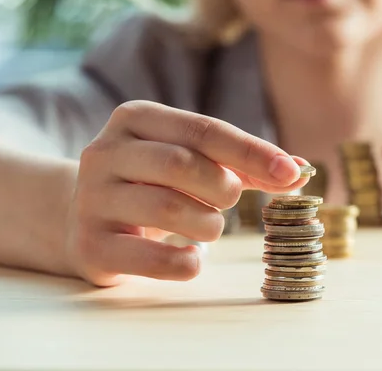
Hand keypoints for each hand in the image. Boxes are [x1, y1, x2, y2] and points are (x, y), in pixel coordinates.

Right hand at [66, 101, 307, 286]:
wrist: (82, 214)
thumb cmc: (152, 182)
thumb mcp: (191, 160)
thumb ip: (243, 165)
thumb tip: (299, 170)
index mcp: (136, 119)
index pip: (203, 130)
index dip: (252, 153)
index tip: (292, 174)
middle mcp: (106, 152)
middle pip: (181, 164)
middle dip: (222, 187)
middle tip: (228, 201)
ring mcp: (92, 198)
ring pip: (167, 207)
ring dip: (207, 224)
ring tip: (209, 228)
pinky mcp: (89, 244)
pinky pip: (146, 256)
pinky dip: (182, 262)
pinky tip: (194, 261)